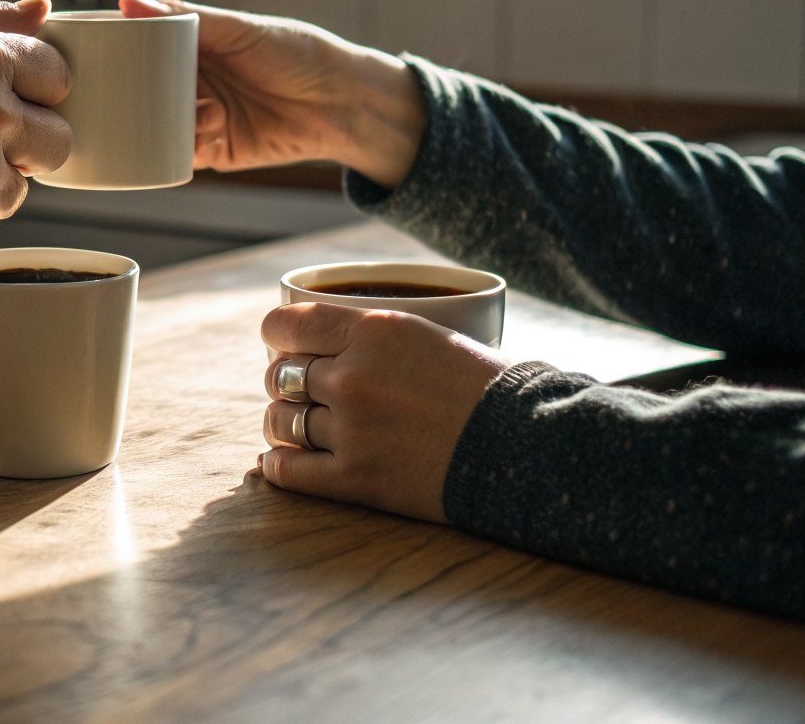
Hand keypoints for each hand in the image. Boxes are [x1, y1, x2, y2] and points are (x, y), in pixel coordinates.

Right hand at [119, 0, 425, 187]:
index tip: (88, 52)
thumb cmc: (297, 53)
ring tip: (196, 107)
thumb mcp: (240, 30)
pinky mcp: (212, 150)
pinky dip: (180, 146)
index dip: (113, 50)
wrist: (342, 101)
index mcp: (189, 46)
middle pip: (137, 90)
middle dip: (125, 94)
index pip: (137, 47)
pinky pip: (178, 154)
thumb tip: (129, 2)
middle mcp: (187, 82)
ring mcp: (196, 117)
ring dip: (159, 121)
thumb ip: (185, 17)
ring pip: (153, 124)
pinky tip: (209, 127)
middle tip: (117, 91)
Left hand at [258, 302, 509, 522]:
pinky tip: (277, 462)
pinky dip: (277, 467)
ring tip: (296, 425)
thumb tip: (339, 341)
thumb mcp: (433, 334)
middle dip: (285, 381)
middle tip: (298, 390)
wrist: (527, 447)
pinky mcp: (357, 479)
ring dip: (283, 423)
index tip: (282, 343)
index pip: (287, 325)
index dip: (277, 335)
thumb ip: (378, 336)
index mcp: (374, 331)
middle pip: (281, 375)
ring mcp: (351, 430)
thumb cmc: (490, 388)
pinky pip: (290, 472)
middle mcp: (353, 377)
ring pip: (281, 422)